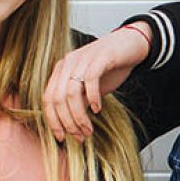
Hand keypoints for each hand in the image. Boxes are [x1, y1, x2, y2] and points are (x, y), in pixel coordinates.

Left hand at [41, 23, 149, 140]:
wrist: (131, 44)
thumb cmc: (111, 67)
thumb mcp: (90, 88)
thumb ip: (79, 103)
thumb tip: (70, 127)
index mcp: (61, 70)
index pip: (48, 99)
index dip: (53, 120)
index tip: (61, 137)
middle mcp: (68, 63)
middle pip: (57, 98)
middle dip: (67, 122)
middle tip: (80, 136)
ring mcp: (83, 59)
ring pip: (71, 93)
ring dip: (79, 116)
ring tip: (88, 129)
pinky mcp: (99, 57)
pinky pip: (90, 80)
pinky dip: (92, 98)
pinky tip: (98, 109)